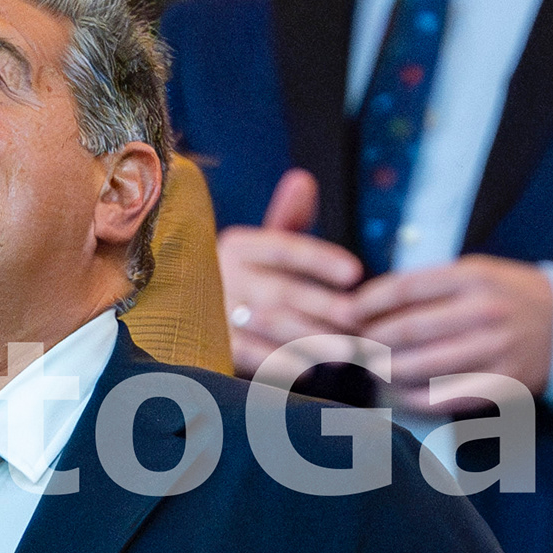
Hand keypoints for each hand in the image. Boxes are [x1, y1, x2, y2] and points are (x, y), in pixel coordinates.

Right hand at [220, 169, 368, 370]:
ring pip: (271, 326)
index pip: (283, 247)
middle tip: (360, 321)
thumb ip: (288, 219)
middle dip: (324, 307)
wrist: (192, 316)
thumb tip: (302, 180)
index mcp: (239, 245)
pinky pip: (253, 357)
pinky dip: (284, 364)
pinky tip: (315, 371)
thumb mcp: (264, 246)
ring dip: (312, 339)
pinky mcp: (215, 347)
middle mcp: (224, 276)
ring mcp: (216, 313)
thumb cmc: (250, 280)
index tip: (356, 272)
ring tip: (349, 351)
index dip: (320, 259)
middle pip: (282, 291)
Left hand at [347, 256, 552, 402]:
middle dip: (370, 341)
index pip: (405, 288)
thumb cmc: (508, 295)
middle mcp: (484, 312)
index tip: (347, 312)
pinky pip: (447, 397)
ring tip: (366, 370)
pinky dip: (415, 399)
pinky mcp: (503, 383)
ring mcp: (495, 350)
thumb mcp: (476, 271)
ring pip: (423, 366)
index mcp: (473, 278)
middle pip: (409, 330)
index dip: (368, 302)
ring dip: (386, 372)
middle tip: (349, 347)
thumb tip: (370, 303)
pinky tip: (397, 394)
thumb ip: (429, 284)